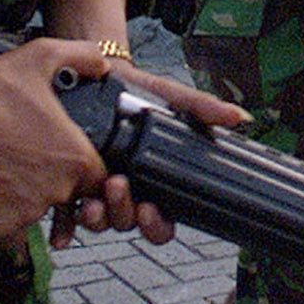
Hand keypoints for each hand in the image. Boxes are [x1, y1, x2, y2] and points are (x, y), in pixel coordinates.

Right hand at [0, 37, 117, 242]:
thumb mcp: (42, 56)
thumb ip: (81, 56)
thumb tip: (102, 64)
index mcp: (76, 157)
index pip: (97, 178)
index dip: (83, 170)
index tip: (63, 160)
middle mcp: (58, 189)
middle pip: (68, 198)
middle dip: (53, 184)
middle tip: (28, 163)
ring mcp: (29, 211)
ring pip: (38, 214)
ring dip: (27, 201)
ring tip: (5, 172)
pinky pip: (11, 234)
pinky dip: (3, 220)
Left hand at [51, 64, 248, 247]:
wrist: (96, 76)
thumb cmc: (137, 91)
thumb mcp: (171, 97)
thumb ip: (202, 108)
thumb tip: (240, 117)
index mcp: (153, 181)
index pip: (162, 220)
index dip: (157, 225)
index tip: (150, 209)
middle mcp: (128, 192)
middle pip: (129, 224)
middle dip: (123, 212)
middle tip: (117, 185)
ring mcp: (97, 191)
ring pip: (100, 222)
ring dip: (96, 218)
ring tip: (91, 199)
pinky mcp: (70, 184)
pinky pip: (66, 215)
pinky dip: (64, 227)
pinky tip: (63, 227)